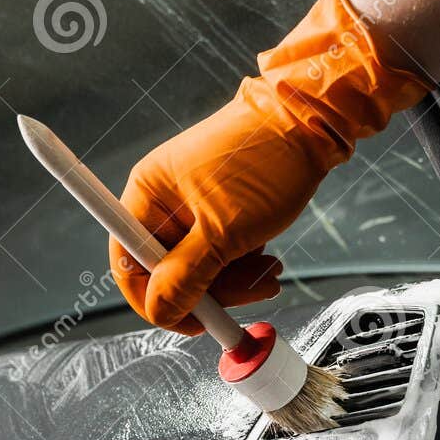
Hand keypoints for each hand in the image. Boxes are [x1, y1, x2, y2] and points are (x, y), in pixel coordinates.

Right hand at [112, 0, 430, 332]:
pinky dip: (243, 262)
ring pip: (200, 265)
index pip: (128, 264)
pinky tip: (268, 258)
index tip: (192, 321)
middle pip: (168, 270)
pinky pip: (220, 250)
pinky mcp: (220, 207)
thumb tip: (160, 312)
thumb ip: (187, 276)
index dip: (155, 301)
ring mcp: (193, 203)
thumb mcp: (223, 231)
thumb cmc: (264, 162)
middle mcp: (163, 199)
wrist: (311, 119)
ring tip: (269, 272)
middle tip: (248, 295)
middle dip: (208, 291)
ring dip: (234, 280)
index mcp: (147, 195)